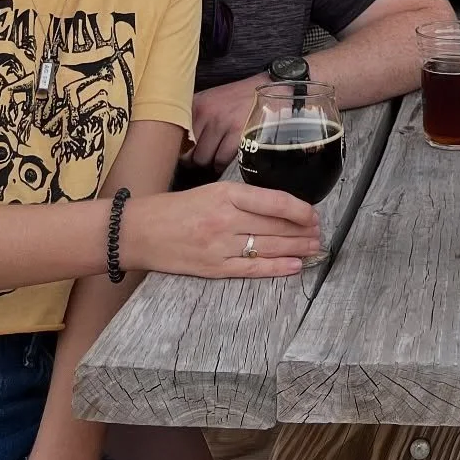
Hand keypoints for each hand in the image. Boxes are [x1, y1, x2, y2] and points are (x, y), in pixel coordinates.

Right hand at [121, 180, 319, 278]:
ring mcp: (220, 246)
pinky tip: (293, 267)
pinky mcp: (213, 268)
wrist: (139, 231)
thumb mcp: (212, 190)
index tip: (314, 214)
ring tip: (314, 249)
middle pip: (275, 226)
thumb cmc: (177, 208)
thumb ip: (243, 198)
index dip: (299, 210)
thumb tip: (279, 206)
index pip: (274, 201)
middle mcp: (226, 219)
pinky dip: (275, 268)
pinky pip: (251, 269)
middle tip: (320, 233)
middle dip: (302, 231)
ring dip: (295, 249)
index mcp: (226, 194)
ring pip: (267, 247)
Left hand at [189, 75, 265, 170]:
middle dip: (197, 158)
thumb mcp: (212, 100)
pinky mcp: (237, 132)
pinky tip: (228, 156)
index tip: (189, 153)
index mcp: (196, 104)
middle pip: (188, 152)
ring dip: (210, 162)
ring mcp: (221, 122)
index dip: (183, 150)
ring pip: (203, 159)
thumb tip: (181, 148)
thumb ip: (195, 119)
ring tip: (219, 154)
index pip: (178, 138)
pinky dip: (223, 163)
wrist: (270, 89)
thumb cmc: (239, 99)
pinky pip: (220, 160)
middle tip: (207, 155)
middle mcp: (205, 112)